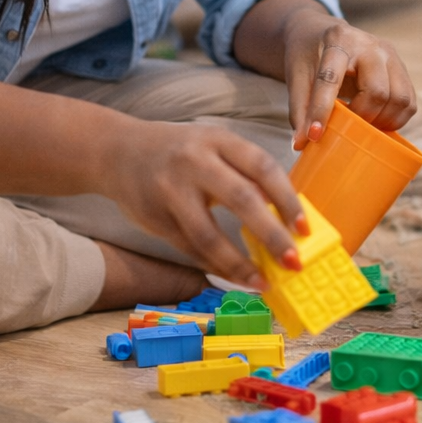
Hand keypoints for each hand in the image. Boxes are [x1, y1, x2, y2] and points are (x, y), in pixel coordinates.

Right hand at [103, 118, 307, 289]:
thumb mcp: (213, 146)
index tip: (305, 229)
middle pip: (241, 200)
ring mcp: (171, 190)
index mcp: (218, 140)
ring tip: (260, 282)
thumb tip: (284, 215)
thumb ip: (243, 173)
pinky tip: (233, 277)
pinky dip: (213, 266)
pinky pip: (189, 248)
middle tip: (292, 262)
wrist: (116, 150)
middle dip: (271, 235)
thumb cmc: (179, 151)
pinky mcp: (155, 218)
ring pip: (208, 235)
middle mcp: (195, 161)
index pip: (262, 168)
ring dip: (238, 264)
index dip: (287, 199)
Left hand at [282, 9, 416, 150]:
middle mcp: (370, 45)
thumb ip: (299, 108)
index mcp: (338, 40)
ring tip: (363, 126)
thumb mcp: (297, 76)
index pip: (331, 78)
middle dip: (362, 117)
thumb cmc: (311, 56)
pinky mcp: (401, 69)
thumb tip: (301, 144)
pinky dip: (395, 120)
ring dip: (382, 121)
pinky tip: (376, 121)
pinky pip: (409, 103)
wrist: (327, 35)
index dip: (322, 109)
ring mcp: (391, 56)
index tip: (314, 135)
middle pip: (377, 92)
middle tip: (346, 126)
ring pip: (399, 99)